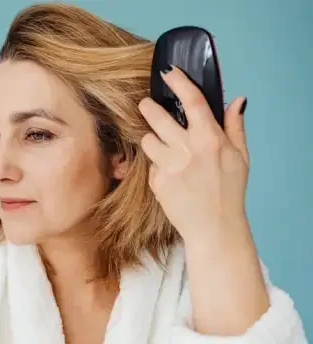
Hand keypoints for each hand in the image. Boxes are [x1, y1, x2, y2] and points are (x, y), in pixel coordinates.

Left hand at [138, 65, 249, 243]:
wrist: (214, 227)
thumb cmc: (229, 191)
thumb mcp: (240, 157)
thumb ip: (235, 126)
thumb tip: (237, 100)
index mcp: (210, 139)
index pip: (192, 101)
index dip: (178, 82)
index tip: (168, 72)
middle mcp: (187, 149)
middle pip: (156, 116)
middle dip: (148, 107)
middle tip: (147, 105)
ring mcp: (169, 166)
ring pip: (147, 139)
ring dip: (151, 139)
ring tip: (162, 146)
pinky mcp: (156, 182)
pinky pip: (149, 165)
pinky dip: (156, 166)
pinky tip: (169, 174)